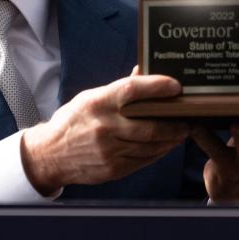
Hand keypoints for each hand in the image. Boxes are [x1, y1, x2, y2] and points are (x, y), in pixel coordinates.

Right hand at [21, 69, 189, 193]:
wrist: (50, 154)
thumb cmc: (73, 121)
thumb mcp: (90, 98)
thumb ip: (118, 89)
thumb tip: (142, 71)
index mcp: (97, 103)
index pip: (131, 90)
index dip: (157, 86)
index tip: (175, 86)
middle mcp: (103, 127)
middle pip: (149, 125)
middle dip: (174, 123)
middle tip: (189, 118)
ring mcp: (108, 150)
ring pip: (150, 145)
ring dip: (171, 139)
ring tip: (182, 132)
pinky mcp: (112, 168)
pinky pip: (144, 160)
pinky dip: (158, 152)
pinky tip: (165, 146)